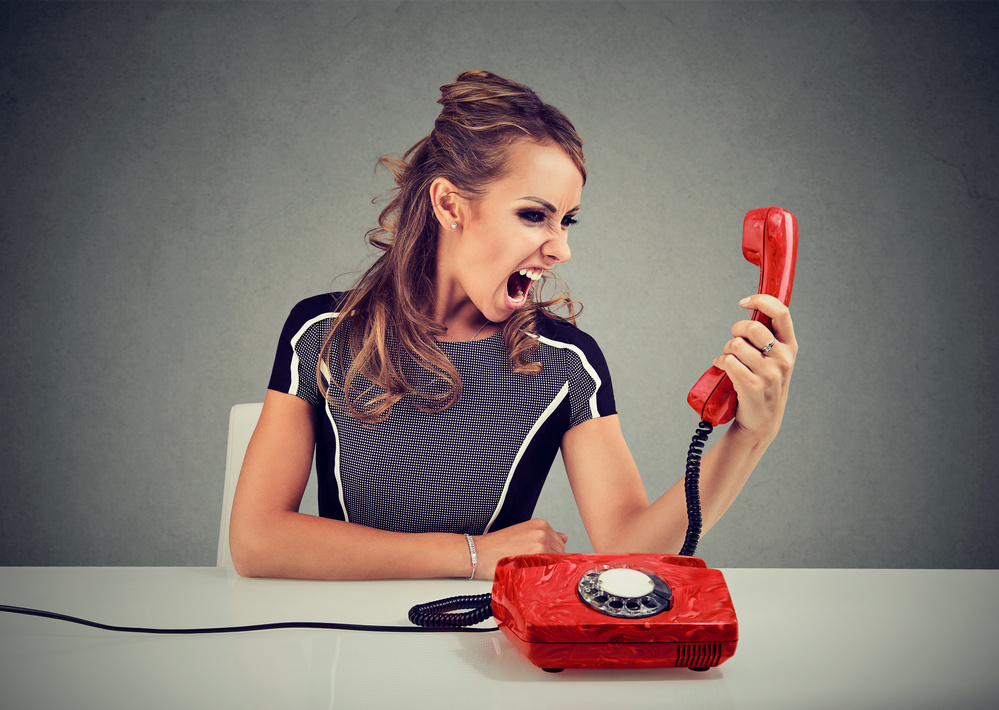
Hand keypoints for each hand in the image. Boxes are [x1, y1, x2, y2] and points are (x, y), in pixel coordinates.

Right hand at [471, 519, 567, 579]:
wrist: (479, 553)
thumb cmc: (497, 546)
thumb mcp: (523, 533)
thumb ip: (546, 536)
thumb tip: (564, 538)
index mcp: (541, 524)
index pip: (560, 544)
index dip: (550, 554)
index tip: (537, 557)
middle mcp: (543, 533)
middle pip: (560, 554)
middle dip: (549, 561)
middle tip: (528, 562)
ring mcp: (540, 546)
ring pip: (555, 564)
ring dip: (544, 568)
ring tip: (525, 565)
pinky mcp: (535, 560)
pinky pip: (548, 571)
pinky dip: (540, 574)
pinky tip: (525, 570)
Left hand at [712, 294, 797, 441]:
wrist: (761, 422)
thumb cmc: (765, 385)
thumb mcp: (776, 360)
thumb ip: (768, 336)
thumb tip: (751, 306)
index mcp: (790, 347)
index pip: (781, 312)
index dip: (761, 300)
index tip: (744, 301)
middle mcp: (783, 359)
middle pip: (751, 327)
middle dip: (735, 330)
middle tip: (734, 341)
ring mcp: (769, 374)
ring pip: (735, 345)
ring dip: (726, 350)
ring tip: (730, 360)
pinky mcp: (751, 386)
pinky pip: (727, 361)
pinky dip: (719, 362)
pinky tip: (722, 368)